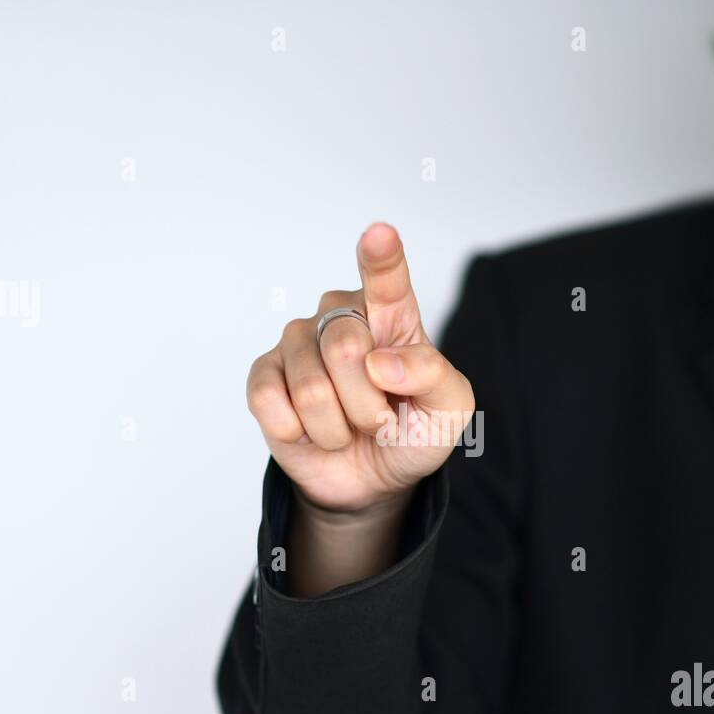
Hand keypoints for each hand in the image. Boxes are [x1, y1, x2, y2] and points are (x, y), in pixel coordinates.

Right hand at [246, 223, 474, 517]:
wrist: (372, 479)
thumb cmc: (412, 430)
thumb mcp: (449, 409)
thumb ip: (432, 376)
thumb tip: (381, 364)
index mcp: (391, 314)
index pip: (386, 279)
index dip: (380, 257)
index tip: (379, 234)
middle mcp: (340, 316)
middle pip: (344, 348)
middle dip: (367, 404)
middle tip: (378, 418)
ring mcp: (297, 343)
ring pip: (310, 387)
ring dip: (337, 427)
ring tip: (347, 426)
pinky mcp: (264, 376)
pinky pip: (271, 402)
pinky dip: (299, 432)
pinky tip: (309, 429)